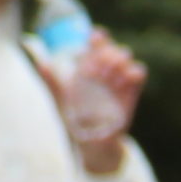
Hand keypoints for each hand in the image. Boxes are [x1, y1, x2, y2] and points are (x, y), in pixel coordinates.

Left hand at [36, 31, 146, 174]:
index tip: (94, 38)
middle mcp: (104, 71)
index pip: (95, 44)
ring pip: (125, 56)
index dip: (98, 37)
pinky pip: (139, 73)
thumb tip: (41, 64)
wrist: (93, 143)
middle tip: (98, 70)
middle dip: (107, 53)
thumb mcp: (61, 102)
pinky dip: (134, 72)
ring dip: (119, 61)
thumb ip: (53, 83)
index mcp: (88, 68)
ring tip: (109, 78)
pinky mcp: (131, 92)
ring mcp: (118, 80)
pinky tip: (124, 81)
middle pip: (111, 47)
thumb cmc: (75, 121)